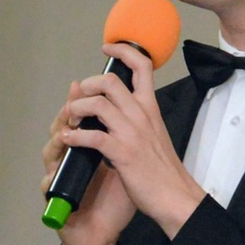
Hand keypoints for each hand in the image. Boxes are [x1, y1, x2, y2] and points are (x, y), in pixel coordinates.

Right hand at [42, 79, 136, 244]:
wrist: (102, 235)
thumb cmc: (113, 202)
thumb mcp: (127, 164)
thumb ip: (128, 139)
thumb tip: (141, 111)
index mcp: (88, 147)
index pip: (80, 116)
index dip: (81, 97)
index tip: (86, 81)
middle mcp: (71, 157)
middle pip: (61, 126)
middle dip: (68, 112)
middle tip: (76, 101)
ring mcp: (60, 176)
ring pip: (51, 150)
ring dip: (57, 139)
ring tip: (65, 131)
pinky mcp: (55, 197)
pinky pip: (48, 184)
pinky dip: (52, 177)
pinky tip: (56, 169)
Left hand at [57, 42, 207, 239]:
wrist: (175, 196)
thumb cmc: (163, 169)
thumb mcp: (154, 134)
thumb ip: (138, 118)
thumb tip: (120, 109)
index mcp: (150, 108)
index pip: (142, 66)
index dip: (123, 52)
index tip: (108, 48)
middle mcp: (141, 114)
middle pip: (110, 81)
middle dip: (87, 85)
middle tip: (79, 97)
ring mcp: (131, 133)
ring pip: (97, 104)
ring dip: (77, 108)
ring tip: (71, 119)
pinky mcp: (122, 153)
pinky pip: (92, 136)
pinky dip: (75, 135)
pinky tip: (69, 140)